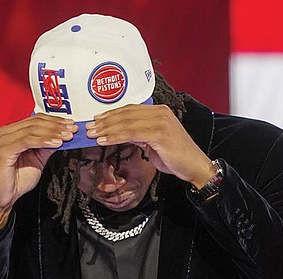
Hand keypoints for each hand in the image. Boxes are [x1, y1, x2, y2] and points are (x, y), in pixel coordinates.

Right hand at [0, 114, 76, 229]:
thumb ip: (47, 147)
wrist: (3, 197)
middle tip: (73, 130)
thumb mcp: (38, 160)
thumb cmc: (16, 180)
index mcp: (13, 132)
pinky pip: (27, 141)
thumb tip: (63, 137)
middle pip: (35, 122)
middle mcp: (7, 133)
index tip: (71, 125)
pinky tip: (56, 143)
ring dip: (53, 132)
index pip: (37, 120)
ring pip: (33, 130)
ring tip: (67, 136)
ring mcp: (4, 140)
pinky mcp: (4, 150)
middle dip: (57, 126)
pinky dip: (43, 141)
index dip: (56, 121)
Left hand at [85, 104, 214, 188]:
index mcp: (159, 111)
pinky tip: (103, 140)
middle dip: (105, 121)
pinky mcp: (159, 133)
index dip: (111, 114)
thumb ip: (139, 134)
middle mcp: (160, 112)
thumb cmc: (175, 156)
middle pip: (125, 113)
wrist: (194, 166)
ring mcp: (160, 121)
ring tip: (92, 134)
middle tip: (88, 127)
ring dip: (106, 129)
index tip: (96, 120)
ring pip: (126, 122)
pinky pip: (131, 133)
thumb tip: (120, 133)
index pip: (129, 109)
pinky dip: (115, 137)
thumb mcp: (154, 141)